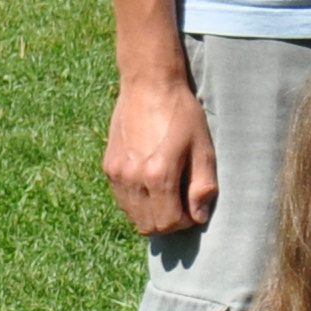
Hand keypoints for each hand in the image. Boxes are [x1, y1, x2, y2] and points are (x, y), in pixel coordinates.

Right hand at [104, 68, 217, 237]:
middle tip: (182, 203)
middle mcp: (132, 178)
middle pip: (148, 226)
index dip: (185, 222)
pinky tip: (151, 184)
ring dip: (152, 214)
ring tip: (167, 194)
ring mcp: (116, 173)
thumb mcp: (203, 149)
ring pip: (133, 216)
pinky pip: (122, 200)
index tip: (194, 207)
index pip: (168, 223)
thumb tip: (198, 217)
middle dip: (169, 222)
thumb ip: (202, 186)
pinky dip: (137, 202)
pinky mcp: (108, 166)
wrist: (149, 85)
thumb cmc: (181, 115)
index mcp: (157, 175)